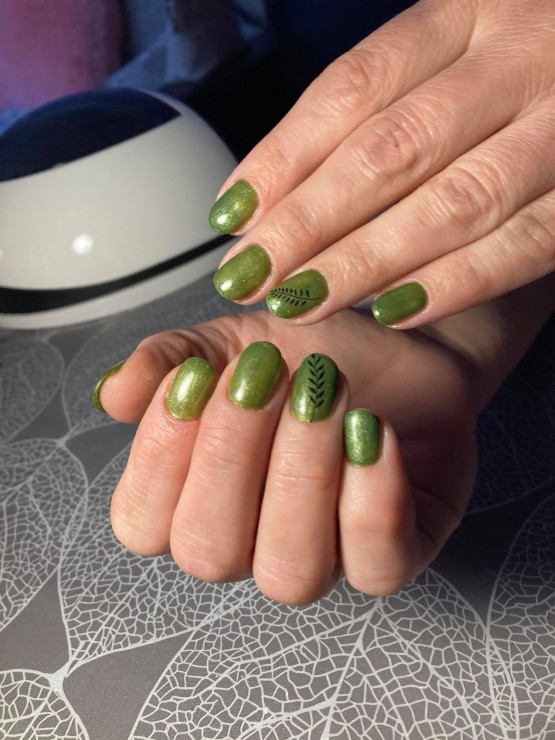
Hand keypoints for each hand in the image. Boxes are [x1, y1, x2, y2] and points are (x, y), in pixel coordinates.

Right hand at [97, 307, 481, 605]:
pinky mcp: (390, 558)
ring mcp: (322, 561)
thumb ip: (170, 361)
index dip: (160, 456)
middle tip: (265, 374)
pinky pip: (376, 566)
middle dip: (232, 457)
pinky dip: (371, 497)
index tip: (195, 377)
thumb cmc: (309, 355)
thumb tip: (112, 393)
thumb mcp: (229, 342)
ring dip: (300, 474)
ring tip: (322, 392)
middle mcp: (250, 547)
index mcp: (195, 504)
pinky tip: (372, 430)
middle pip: (209, 553)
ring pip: (289, 573)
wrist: (400, 347)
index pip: (142, 524)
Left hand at [208, 0, 554, 327]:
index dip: (284, 157)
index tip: (231, 216)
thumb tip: (267, 200)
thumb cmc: (517, 70)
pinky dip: (454, 283)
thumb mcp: (453, 56)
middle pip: (392, 150)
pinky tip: (391, 310)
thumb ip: (377, 111)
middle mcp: (518, 57)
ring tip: (300, 300)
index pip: (354, 87)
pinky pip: (525, 245)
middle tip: (248, 275)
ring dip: (365, 263)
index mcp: (468, 11)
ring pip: (453, 203)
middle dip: (308, 223)